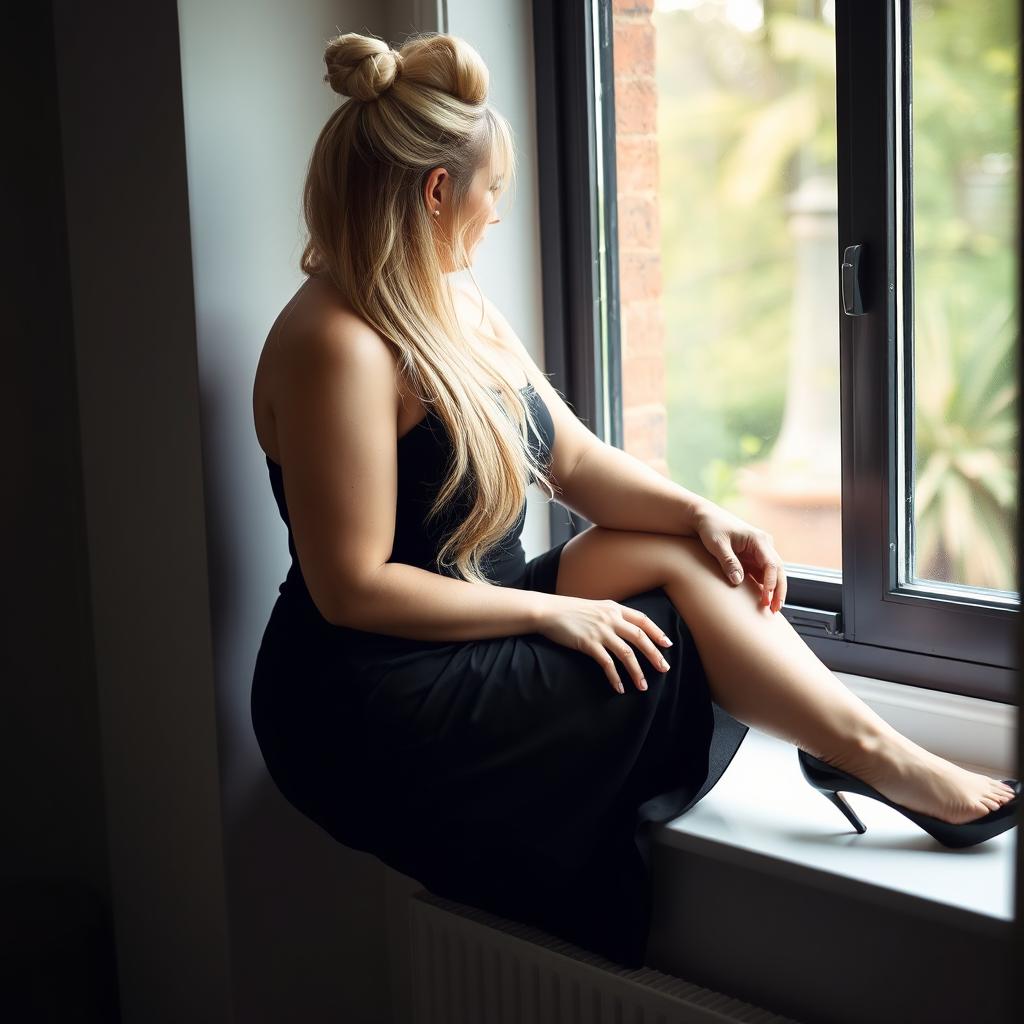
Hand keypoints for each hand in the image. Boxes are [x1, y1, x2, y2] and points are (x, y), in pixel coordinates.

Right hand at [534, 594, 673, 693]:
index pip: (642, 620)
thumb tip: (625, 628)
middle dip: (654, 654)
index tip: (667, 644)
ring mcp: (600, 631)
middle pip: (639, 638)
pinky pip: (607, 664)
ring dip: (637, 671)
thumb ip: (611, 615)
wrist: (548, 611)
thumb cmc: (570, 610)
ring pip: (626, 654)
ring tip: (643, 685)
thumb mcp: (595, 607)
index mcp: (614, 608)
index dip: (656, 632)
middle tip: (664, 668)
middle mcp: (610, 618)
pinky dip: (615, 677)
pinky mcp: (588, 644)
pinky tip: (619, 688)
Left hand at [691, 502, 787, 612]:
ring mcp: (760, 552)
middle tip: (775, 609)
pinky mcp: (753, 557)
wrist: (705, 518)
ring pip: (773, 574)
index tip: (766, 598)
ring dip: (774, 590)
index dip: (771, 583)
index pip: (771, 564)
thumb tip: (738, 581)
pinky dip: (765, 586)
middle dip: (778, 590)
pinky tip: (764, 600)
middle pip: (778, 570)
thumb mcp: (717, 545)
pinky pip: (763, 574)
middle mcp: (764, 545)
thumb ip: (728, 562)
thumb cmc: (711, 528)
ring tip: (772, 609)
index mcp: (758, 540)